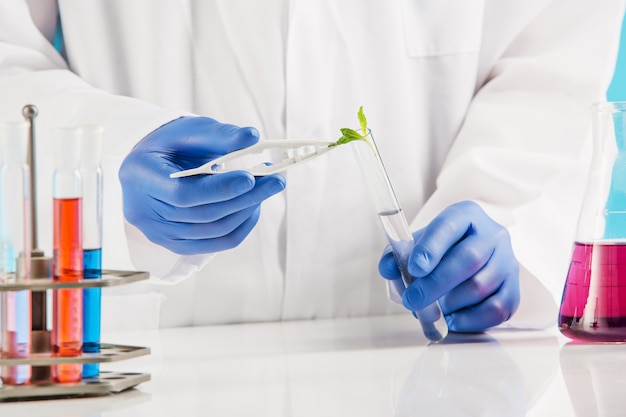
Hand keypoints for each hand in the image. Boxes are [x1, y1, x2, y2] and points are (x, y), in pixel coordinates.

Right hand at [119, 116, 285, 254]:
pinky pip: (215, 243)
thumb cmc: (171, 145)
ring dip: (245, 211)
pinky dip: (240, 226)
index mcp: (141, 176)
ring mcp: (158, 233)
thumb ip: (220, 135)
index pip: (182, 195)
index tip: (250, 177)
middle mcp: (144, 212)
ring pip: (212, 232)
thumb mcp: (190, 130)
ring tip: (266, 189)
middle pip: (202, 215)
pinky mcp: (175, 244)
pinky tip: (254, 207)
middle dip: (243, 198)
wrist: (152, 164)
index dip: (219, 189)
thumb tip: (253, 136)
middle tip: (275, 181)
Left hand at [378, 201, 519, 331]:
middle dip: (436, 283)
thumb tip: (387, 268)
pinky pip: (497, 309)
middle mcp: (492, 234)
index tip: (414, 268)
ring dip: (450, 303)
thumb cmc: (438, 253)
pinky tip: (451, 320)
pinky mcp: (514, 289)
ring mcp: (508, 261)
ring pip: (481, 286)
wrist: (467, 260)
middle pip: (469, 258)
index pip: (450, 225)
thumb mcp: (416, 245)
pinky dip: (470, 320)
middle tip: (412, 300)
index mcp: (466, 215)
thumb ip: (396, 255)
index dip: (432, 247)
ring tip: (432, 309)